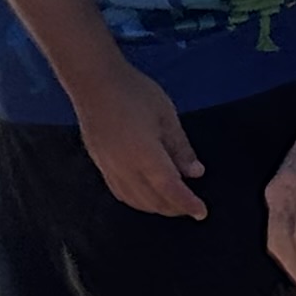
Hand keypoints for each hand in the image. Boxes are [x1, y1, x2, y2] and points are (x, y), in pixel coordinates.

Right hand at [69, 60, 204, 216]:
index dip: (188, 204)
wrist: (93, 82)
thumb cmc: (134, 92)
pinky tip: (146, 194)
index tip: (201, 213)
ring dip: (156, 206)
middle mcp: (125, 168)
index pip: (170, 189)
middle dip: (175, 207)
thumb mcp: (166, 115)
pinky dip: (138, 200)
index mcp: (145, 155)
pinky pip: (121, 193)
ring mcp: (109, 168)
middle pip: (154, 201)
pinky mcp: (100, 164)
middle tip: (191, 204)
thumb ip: (181, 148)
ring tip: (172, 201)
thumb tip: (195, 173)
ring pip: (136, 201)